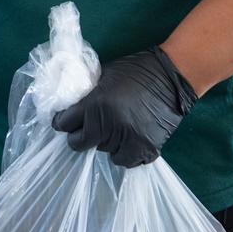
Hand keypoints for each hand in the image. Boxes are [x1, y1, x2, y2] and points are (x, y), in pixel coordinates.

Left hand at [51, 46, 198, 167]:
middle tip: (86, 128)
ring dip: (104, 142)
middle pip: (79, 143)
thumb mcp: (103, 75)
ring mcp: (127, 139)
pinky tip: (127, 140)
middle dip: (79, 136)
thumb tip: (70, 105)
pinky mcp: (146, 149)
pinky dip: (124, 153)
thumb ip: (86, 93)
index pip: (64, 123)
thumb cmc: (135, 70)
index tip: (63, 121)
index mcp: (95, 105)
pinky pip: (126, 161)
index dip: (61, 121)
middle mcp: (108, 126)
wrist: (170, 77)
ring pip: (102, 152)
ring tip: (113, 130)